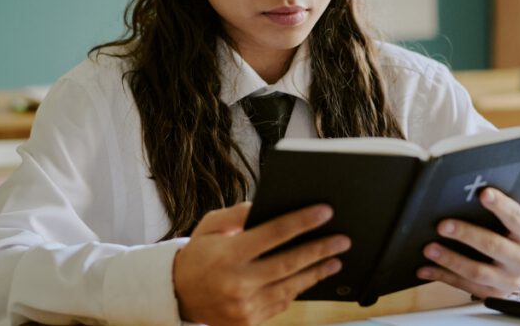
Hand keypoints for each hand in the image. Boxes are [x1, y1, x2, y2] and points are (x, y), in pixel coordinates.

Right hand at [173, 202, 349, 325]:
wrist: (176, 294)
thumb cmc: (198, 254)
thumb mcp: (210, 226)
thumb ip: (237, 214)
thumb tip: (265, 206)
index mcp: (229, 254)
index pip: (274, 234)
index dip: (302, 222)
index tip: (325, 212)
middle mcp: (237, 282)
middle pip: (288, 263)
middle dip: (319, 250)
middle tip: (343, 240)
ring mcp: (244, 307)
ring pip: (290, 287)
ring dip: (316, 273)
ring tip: (335, 260)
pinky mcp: (248, 322)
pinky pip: (281, 304)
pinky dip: (297, 289)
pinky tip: (310, 277)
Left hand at [416, 187, 519, 297]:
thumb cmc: (511, 232)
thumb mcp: (514, 217)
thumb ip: (504, 202)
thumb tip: (476, 185)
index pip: (517, 218)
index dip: (501, 206)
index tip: (483, 193)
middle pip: (494, 246)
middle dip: (467, 234)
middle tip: (442, 225)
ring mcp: (508, 280)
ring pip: (476, 271)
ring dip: (450, 259)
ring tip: (428, 248)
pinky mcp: (492, 294)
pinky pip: (463, 286)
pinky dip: (442, 276)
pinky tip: (424, 268)